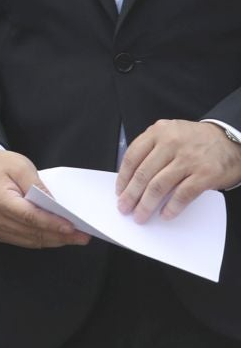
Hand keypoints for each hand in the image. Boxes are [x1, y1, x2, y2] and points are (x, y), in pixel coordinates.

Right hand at [0, 150, 89, 248]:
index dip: (52, 223)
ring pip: (32, 240)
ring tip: (75, 238)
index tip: (72, 227)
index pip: (29, 216)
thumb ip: (37, 185)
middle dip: (60, 235)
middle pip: (33, 232)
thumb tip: (54, 204)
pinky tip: (58, 237)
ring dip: (55, 240)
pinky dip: (44, 240)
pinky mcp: (0, 232)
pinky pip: (26, 241)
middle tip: (83, 236)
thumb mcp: (20, 166)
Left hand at [116, 120, 240, 222]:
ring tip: (140, 215)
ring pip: (159, 186)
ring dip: (146, 204)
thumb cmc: (197, 140)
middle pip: (143, 174)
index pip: (132, 156)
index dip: (123, 177)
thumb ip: (153, 149)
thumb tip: (133, 178)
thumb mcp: (171, 133)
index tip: (119, 191)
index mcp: (159, 132)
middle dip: (131, 194)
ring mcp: (188, 159)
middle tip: (124, 207)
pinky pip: (183, 194)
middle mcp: (171, 143)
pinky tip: (165, 215)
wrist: (232, 139)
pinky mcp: (205, 174)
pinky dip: (172, 207)